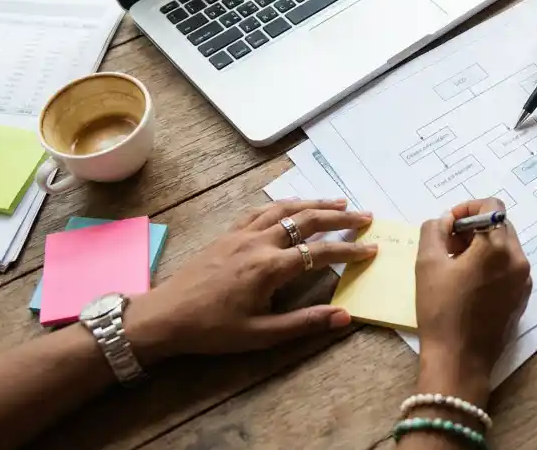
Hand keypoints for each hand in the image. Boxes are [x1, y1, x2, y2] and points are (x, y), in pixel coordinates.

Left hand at [125, 199, 375, 362]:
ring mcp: (242, 233)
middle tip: (365, 216)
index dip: (349, 251)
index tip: (372, 249)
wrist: (165, 316)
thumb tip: (345, 317)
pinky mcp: (228, 233)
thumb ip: (304, 323)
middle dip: (340, 216)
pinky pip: (262, 210)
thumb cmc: (212, 330)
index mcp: (269, 268)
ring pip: (285, 208)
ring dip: (315, 203)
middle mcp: (259, 242)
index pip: (320, 253)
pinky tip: (292, 207)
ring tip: (338, 201)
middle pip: (307, 219)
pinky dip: (284, 205)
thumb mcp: (260, 335)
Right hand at [414, 198, 531, 404]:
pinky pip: (508, 268)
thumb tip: (445, 220)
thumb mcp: (427, 263)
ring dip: (481, 246)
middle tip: (447, 245)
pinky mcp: (522, 297)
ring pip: (505, 247)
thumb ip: (434, 230)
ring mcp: (523, 280)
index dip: (467, 208)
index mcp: (498, 247)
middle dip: (473, 228)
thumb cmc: (440, 310)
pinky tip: (468, 283)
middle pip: (499, 225)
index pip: (491, 206)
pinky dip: (490, 265)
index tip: (447, 225)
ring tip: (454, 265)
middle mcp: (518, 259)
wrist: (460, 360)